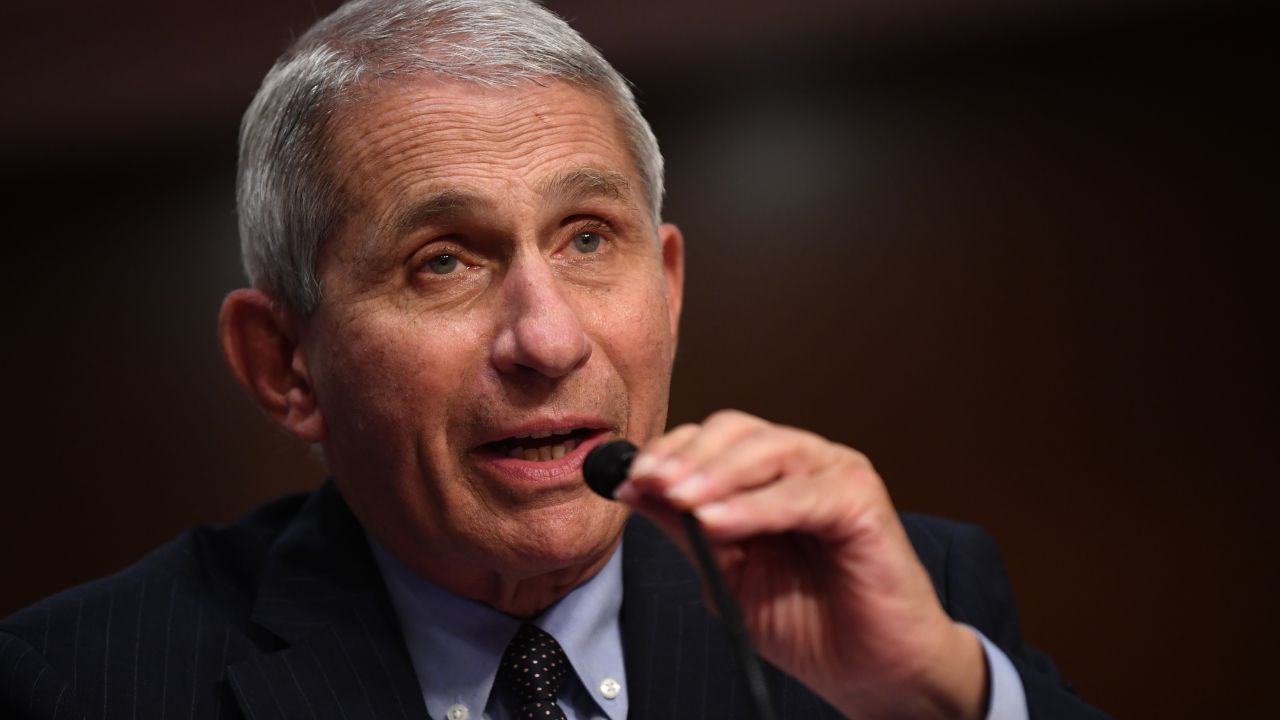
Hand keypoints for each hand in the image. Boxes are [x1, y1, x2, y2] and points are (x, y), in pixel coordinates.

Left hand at [616, 410, 987, 719]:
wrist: (869, 669)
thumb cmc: (807, 622)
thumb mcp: (726, 572)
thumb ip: (685, 529)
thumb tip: (634, 489)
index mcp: (769, 474)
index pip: (712, 440)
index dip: (669, 453)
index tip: (629, 480)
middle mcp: (803, 462)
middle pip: (736, 432)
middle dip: (686, 456)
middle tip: (650, 484)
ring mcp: (836, 474)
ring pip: (768, 450)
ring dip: (716, 474)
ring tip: (679, 500)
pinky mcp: (863, 500)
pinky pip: (801, 495)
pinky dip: (755, 507)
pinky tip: (717, 522)